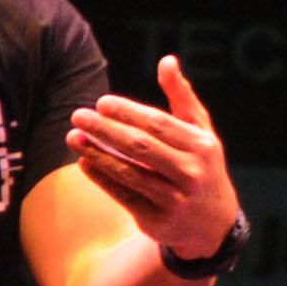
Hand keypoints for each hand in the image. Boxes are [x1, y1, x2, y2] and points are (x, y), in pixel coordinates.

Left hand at [69, 56, 240, 266]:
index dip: (128, 113)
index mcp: (202, 147)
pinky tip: (84, 162)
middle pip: (141, 147)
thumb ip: (183, 97)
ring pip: (128, 173)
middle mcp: (191, 173)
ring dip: (97, 153)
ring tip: (73, 137)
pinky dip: (102, 178)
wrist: (213, 225)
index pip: (159, 125)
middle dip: (106, 129)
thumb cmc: (202, 166)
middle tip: (78, 115)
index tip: (102, 102)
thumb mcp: (201, 132)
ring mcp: (174, 200)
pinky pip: (123, 196)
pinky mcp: (157, 221)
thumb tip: (167, 60)